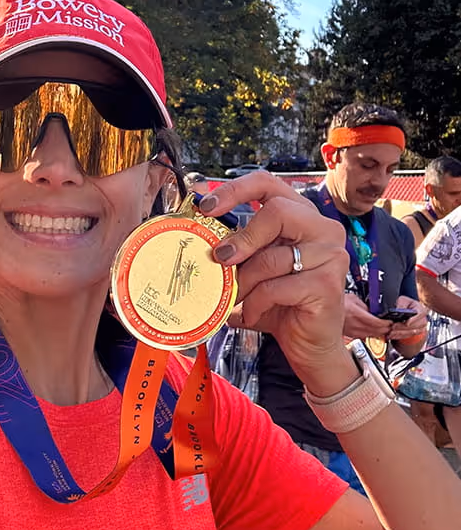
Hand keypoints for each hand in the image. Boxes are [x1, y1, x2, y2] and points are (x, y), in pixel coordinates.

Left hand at [200, 172, 352, 387]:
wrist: (309, 345)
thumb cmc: (280, 302)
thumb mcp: (256, 267)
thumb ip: (239, 247)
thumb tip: (198, 231)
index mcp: (302, 216)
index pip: (269, 184)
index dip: (235, 190)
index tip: (207, 205)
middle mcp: (323, 229)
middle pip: (277, 211)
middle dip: (243, 237)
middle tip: (222, 258)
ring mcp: (331, 256)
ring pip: (272, 256)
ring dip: (246, 281)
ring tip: (237, 297)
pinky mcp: (327, 285)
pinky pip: (276, 287)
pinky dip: (255, 303)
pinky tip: (251, 313)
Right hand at [343, 293, 392, 339]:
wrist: (326, 311)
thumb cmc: (338, 304)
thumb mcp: (353, 298)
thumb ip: (366, 305)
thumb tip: (375, 309)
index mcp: (357, 315)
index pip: (378, 323)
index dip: (388, 323)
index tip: (391, 321)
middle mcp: (356, 326)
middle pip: (378, 332)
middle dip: (387, 329)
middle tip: (390, 324)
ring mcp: (354, 332)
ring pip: (373, 336)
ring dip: (381, 332)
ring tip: (384, 327)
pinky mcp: (353, 335)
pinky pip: (367, 336)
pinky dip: (373, 334)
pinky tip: (374, 330)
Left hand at [387, 296, 427, 340]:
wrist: (410, 309)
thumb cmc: (407, 304)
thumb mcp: (403, 300)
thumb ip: (401, 304)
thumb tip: (398, 310)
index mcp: (421, 310)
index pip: (420, 315)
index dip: (413, 320)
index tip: (406, 323)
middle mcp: (423, 320)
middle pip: (414, 326)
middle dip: (402, 327)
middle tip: (393, 327)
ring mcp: (420, 328)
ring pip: (410, 332)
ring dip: (400, 333)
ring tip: (390, 332)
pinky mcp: (415, 333)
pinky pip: (407, 336)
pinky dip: (399, 336)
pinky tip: (392, 336)